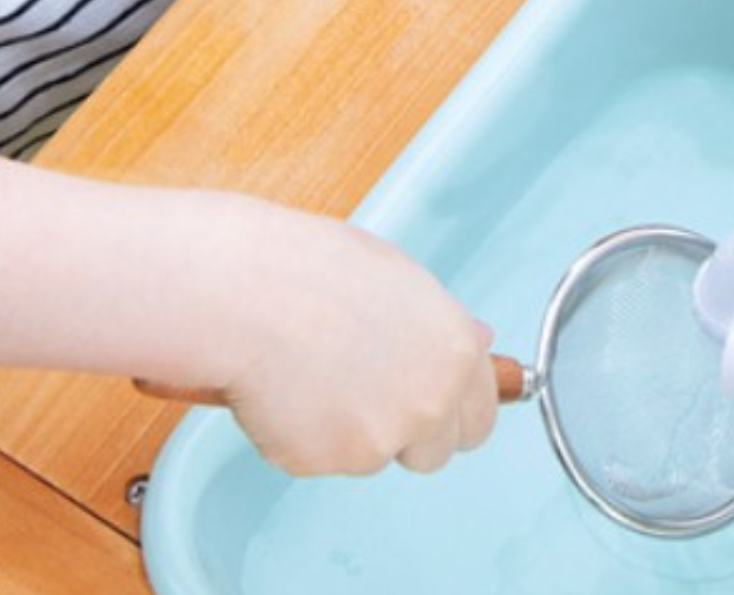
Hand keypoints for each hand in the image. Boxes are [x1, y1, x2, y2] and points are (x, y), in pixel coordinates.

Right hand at [206, 203, 500, 476]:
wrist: (252, 292)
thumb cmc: (318, 271)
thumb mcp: (400, 279)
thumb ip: (441, 325)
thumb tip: (479, 342)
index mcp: (455, 353)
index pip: (481, 415)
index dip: (453, 411)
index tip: (434, 404)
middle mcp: (429, 402)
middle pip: (436, 452)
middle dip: (410, 435)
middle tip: (370, 393)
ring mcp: (380, 439)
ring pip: (375, 455)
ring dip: (353, 432)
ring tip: (317, 371)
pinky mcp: (328, 462)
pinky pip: (323, 460)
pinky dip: (306, 436)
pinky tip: (288, 388)